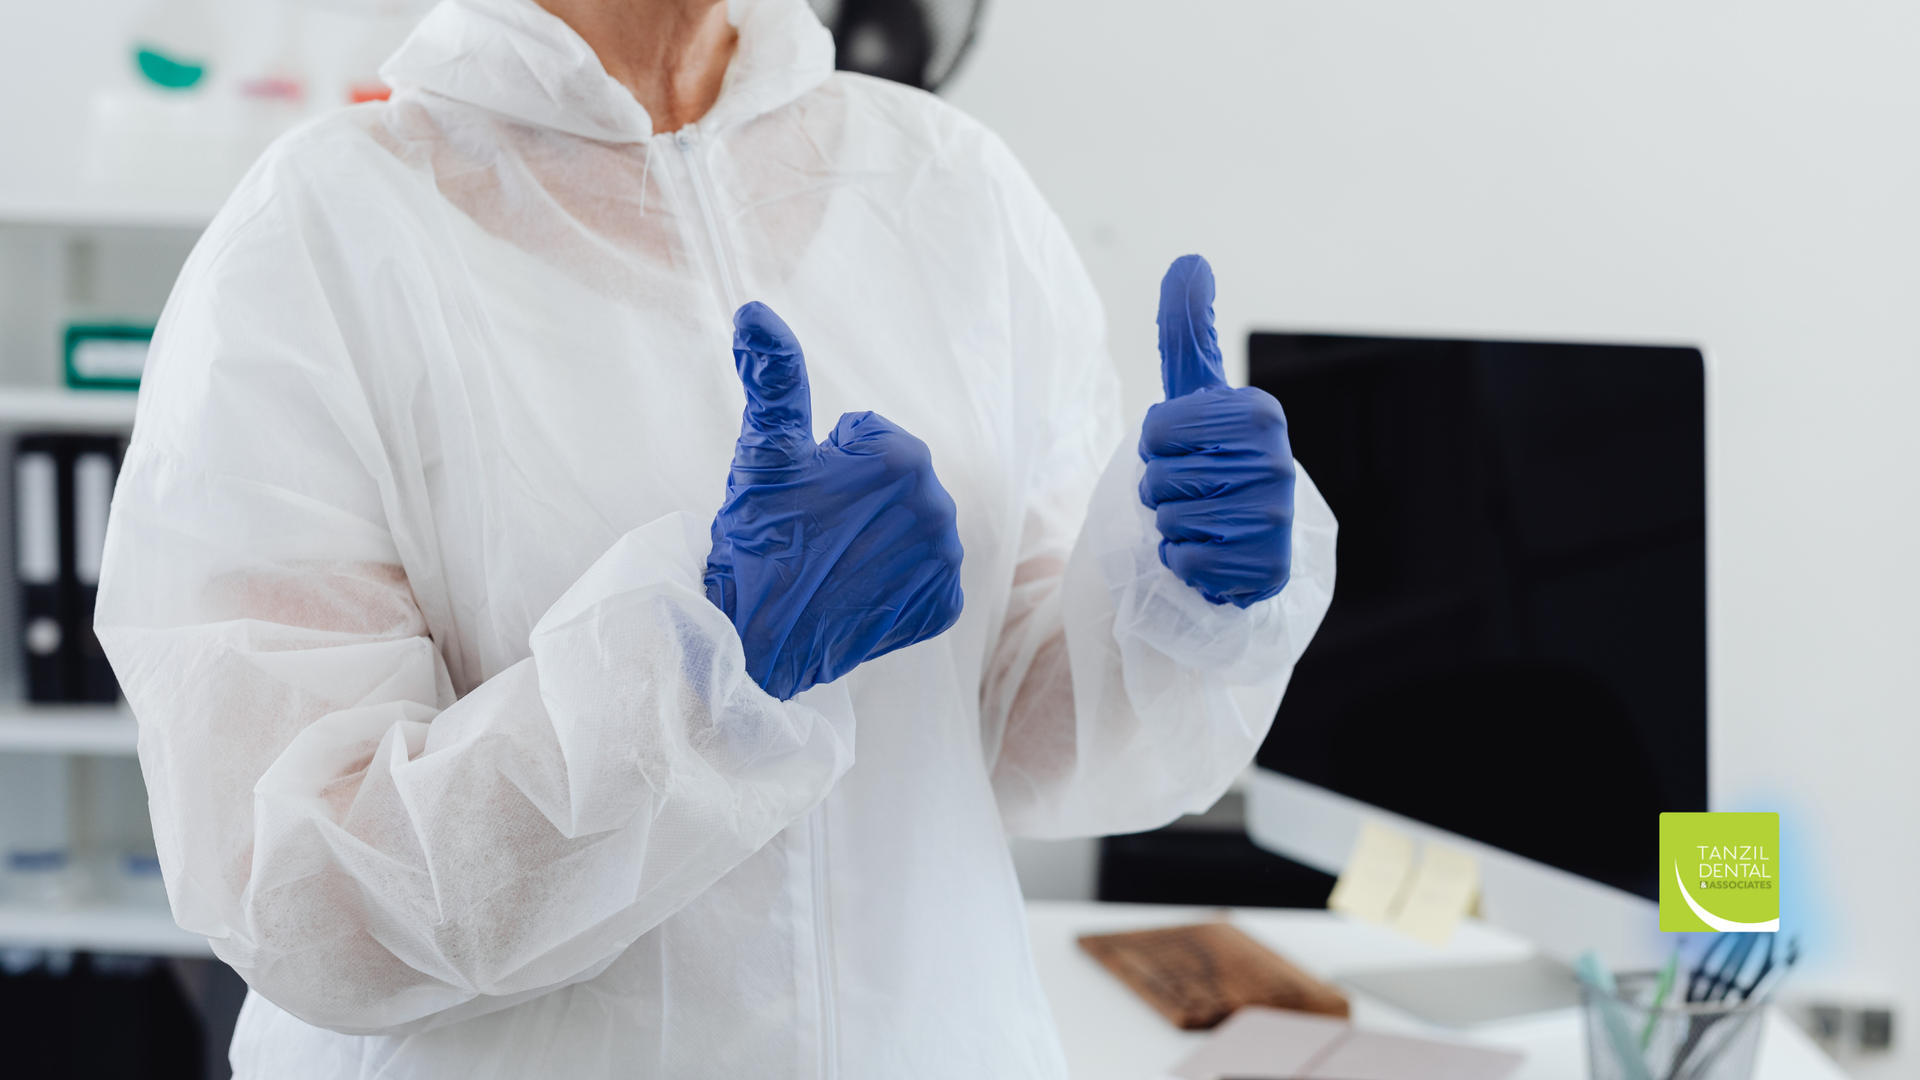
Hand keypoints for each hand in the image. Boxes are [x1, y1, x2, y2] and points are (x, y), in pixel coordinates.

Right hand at [705, 302, 964, 699]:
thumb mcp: (764, 452)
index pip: (864, 435)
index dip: (825, 463)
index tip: (804, 500)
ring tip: (832, 561)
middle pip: (892, 479)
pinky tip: (857, 590)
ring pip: (907, 523)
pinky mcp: (943, 607)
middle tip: (813, 532)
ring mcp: (945, 562)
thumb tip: (755, 311)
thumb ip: (773, 377)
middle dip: (855, 497)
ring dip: (876, 534)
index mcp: (904, 459)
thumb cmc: (756, 539)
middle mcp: (939, 508)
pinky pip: (924, 574)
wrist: (753, 641)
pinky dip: (894, 580)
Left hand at [1137, 255, 1293, 607]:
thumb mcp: (1198, 394)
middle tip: (1194, 489)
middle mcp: (1276, 463)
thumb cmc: (1213, 458)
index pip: (1157, 429)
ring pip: (1170, 520)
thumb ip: (1186, 332)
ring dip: (1171, 525)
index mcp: (1259, 414)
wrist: (1247, 541)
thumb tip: (1190, 259)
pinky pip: (1187, 562)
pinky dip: (1184, 562)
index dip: (1155, 444)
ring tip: (1203, 520)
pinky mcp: (1266, 569)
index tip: (1187, 448)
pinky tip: (1211, 553)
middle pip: (1158, 477)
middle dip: (1160, 487)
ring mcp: (1275, 518)